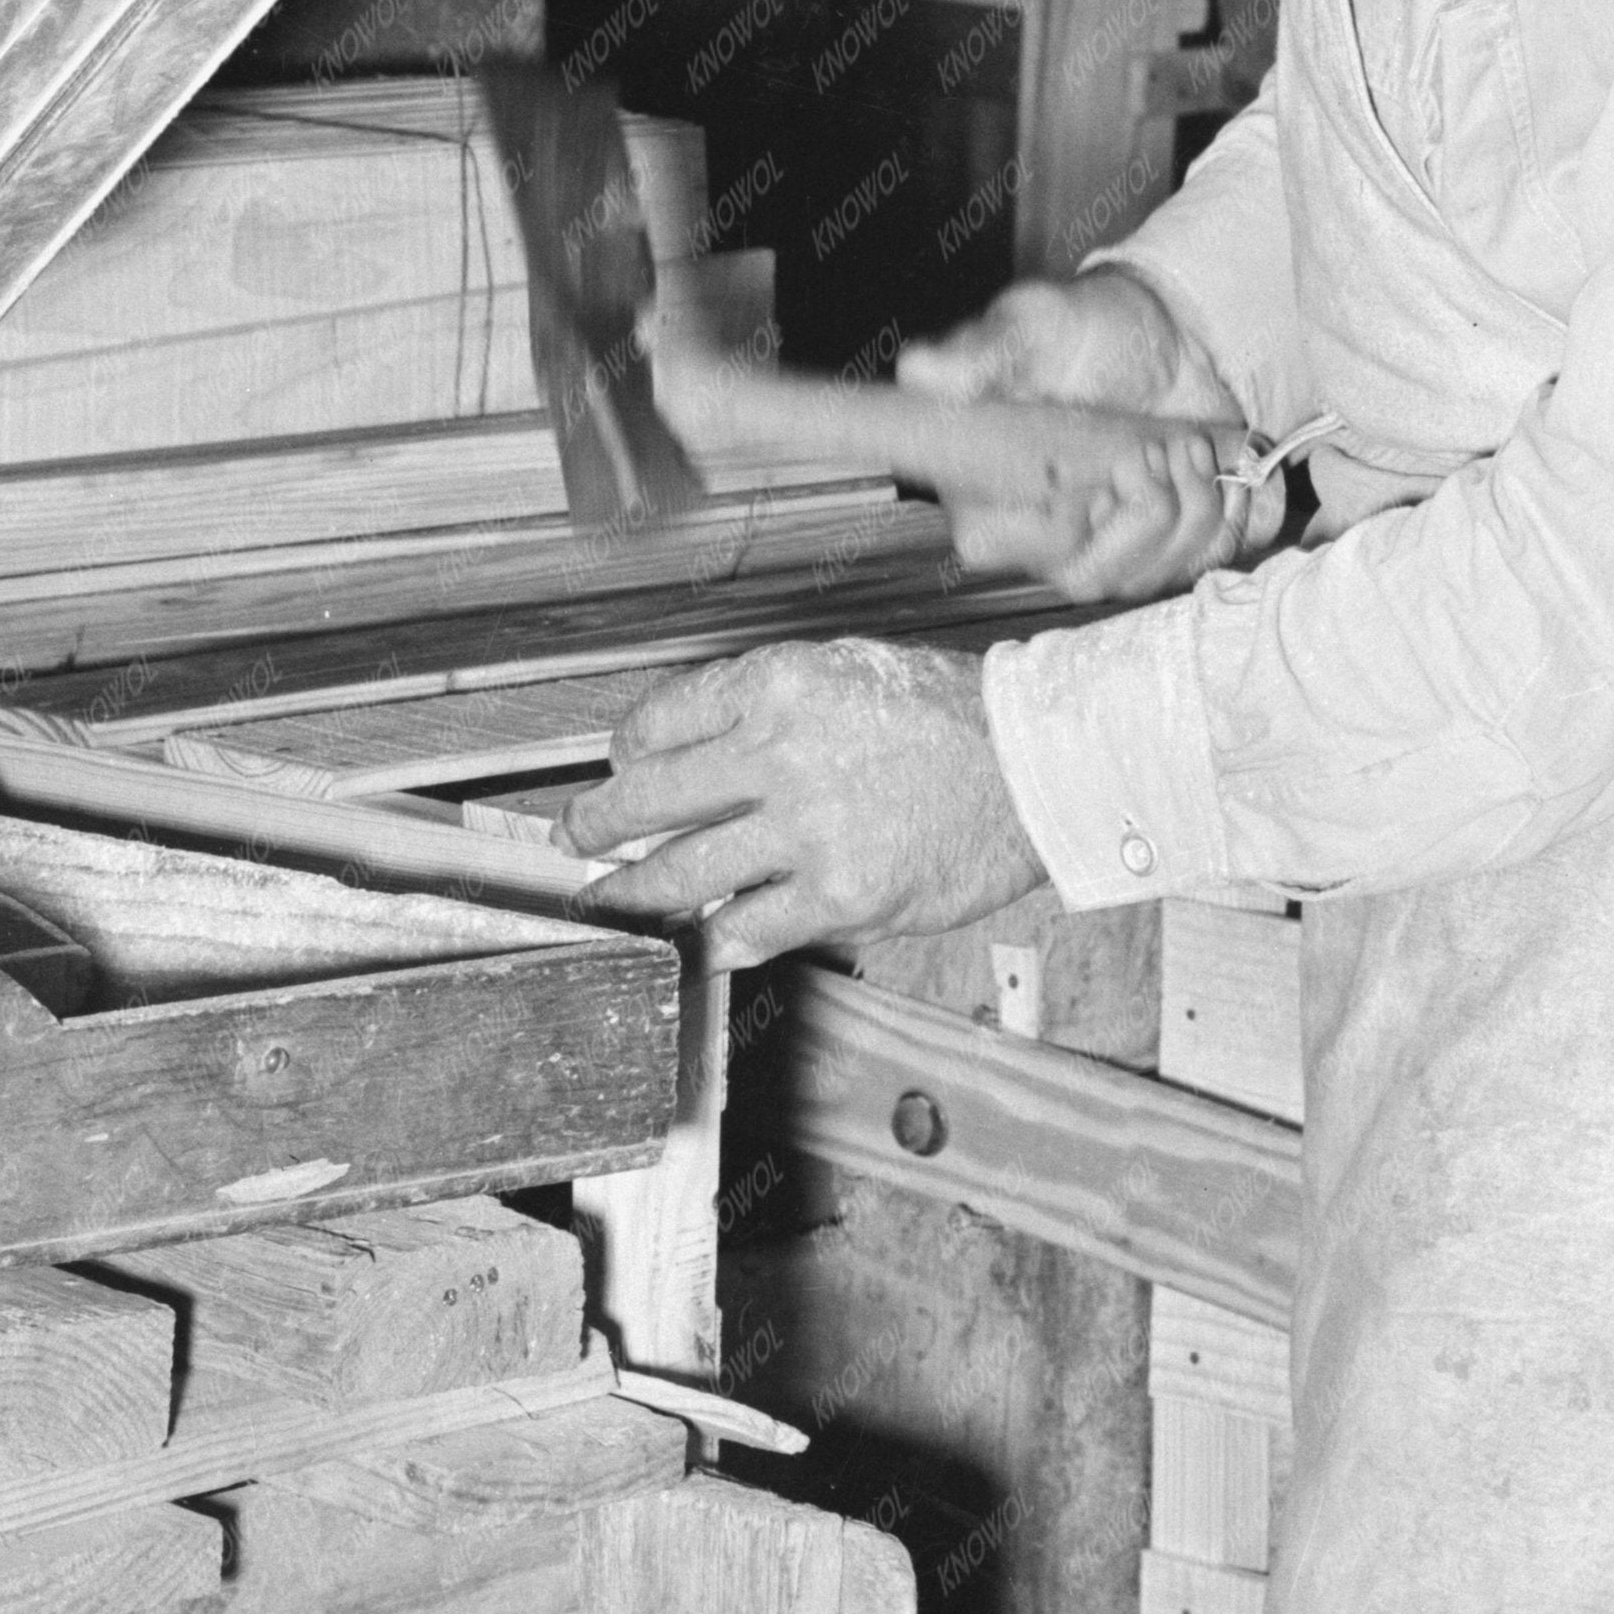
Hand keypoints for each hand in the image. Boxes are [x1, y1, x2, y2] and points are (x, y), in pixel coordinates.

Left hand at [556, 638, 1043, 968]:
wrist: (1036, 764)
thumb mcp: (847, 670)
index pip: (660, 721)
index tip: (621, 769)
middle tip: (577, 837)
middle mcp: (780, 752)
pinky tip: (696, 943)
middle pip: (647, 798)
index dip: (626, 752)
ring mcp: (807, 830)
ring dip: (633, 891)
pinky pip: (746, 929)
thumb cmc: (953, 715)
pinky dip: (711, 940)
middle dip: (596, 825)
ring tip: (609, 899)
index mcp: (779, 684)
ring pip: (680, 872)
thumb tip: (693, 753)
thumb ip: (768, 707)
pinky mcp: (839, 895)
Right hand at [901, 269, 1276, 601]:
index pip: (994, 547)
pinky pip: (1196, 567)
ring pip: (1147, 577)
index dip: (1061, 512)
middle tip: (1156, 445)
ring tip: (1187, 444)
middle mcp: (1034, 540)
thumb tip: (922, 370)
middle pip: (1088, 575)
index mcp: (981, 492)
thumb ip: (984, 351)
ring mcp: (1099, 554)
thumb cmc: (1087, 331)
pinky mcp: (1158, 556)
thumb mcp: (1036, 324)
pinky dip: (1222, 513)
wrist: (1169, 338)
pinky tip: (1209, 467)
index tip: (1110, 460)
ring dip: (1190, 502)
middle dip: (1143, 506)